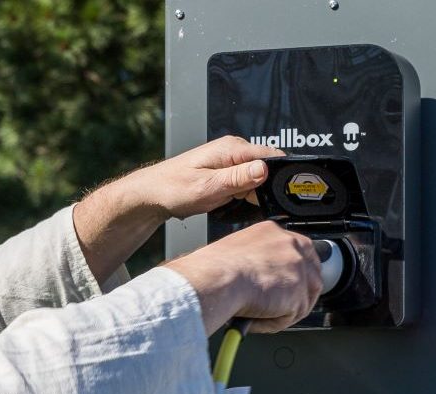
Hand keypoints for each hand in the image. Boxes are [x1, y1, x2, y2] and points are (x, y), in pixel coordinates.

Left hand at [113, 136, 284, 221]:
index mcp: (231, 148)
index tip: (283, 192)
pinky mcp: (227, 172)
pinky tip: (232, 202)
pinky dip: (244, 195)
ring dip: (253, 193)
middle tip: (250, 203)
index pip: (271, 155)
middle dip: (267, 187)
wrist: (153, 193)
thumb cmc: (173, 189)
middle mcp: (233, 150)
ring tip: (235, 202)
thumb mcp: (208, 187)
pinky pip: (246, 183)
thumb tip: (264, 169)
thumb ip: (237, 179)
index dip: (280, 174)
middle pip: (267, 167)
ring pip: (258, 178)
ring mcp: (230, 161)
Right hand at [163, 222, 321, 334]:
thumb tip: (258, 277)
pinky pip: (291, 316)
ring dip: (284, 310)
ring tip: (259, 314)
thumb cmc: (214, 269)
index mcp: (273, 232)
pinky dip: (274, 322)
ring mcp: (298, 269)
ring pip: (304, 298)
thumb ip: (256, 259)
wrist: (215, 279)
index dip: (295, 272)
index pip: (300, 250)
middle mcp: (290, 246)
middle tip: (278, 306)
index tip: (288, 285)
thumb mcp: (236, 250)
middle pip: (310, 273)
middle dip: (298, 293)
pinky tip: (256, 318)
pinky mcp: (298, 293)